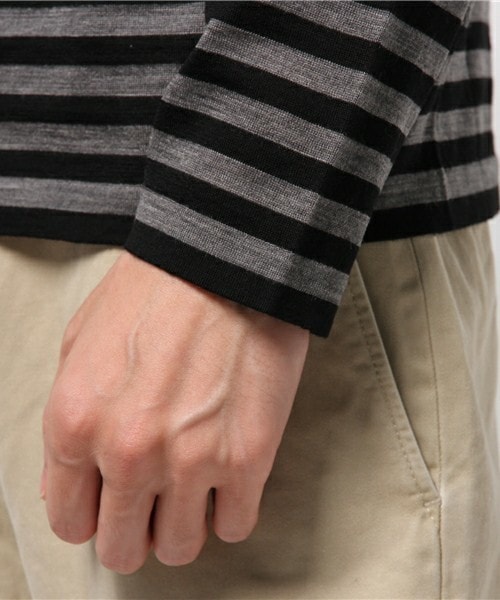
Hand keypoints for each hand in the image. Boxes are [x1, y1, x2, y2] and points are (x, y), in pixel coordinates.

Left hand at [41, 250, 309, 573]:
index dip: (94, 515)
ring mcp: (190, 460)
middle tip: (156, 498)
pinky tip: (229, 478)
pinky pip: (234, 526)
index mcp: (75, 424)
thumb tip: (73, 488)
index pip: (71, 521)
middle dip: (137, 527)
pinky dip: (230, 510)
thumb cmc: (155, 290)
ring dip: (184, 523)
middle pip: (124, 546)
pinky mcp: (248, 457)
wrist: (225, 258)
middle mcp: (127, 452)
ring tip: (194, 487)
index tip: (115, 501)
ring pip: (180, 547)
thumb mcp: (80, 343)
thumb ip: (68, 428)